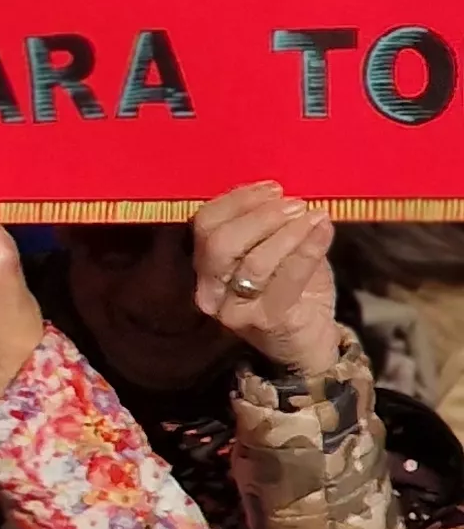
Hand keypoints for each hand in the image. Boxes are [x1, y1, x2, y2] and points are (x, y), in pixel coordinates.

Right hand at [192, 182, 340, 374]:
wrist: (308, 340)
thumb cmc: (291, 290)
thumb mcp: (277, 252)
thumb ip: (272, 226)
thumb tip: (285, 194)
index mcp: (205, 265)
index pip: (204, 224)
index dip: (237, 200)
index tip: (274, 188)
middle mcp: (210, 290)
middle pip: (219, 243)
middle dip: (260, 217)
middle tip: (295, 205)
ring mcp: (234, 309)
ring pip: (252, 262)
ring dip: (288, 233)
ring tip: (314, 218)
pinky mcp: (266, 321)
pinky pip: (286, 280)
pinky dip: (307, 250)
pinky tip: (324, 231)